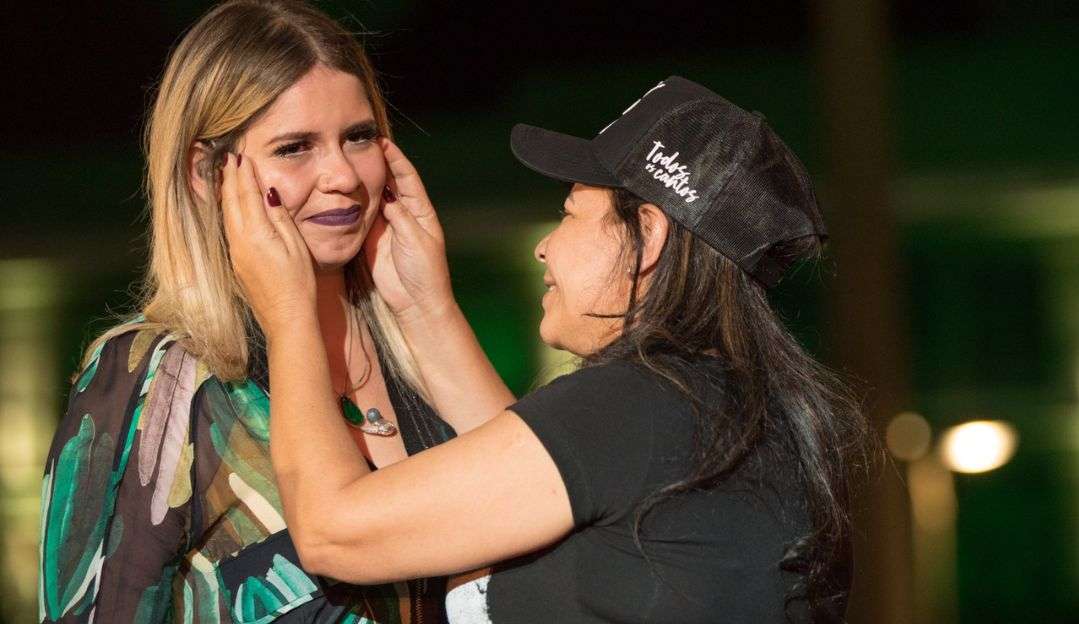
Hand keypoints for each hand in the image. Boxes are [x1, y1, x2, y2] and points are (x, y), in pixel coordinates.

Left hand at [220, 152, 316, 337]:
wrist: (286, 318)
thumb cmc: (298, 283)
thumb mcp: (295, 246)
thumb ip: (280, 217)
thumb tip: (268, 193)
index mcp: (255, 233)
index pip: (247, 194)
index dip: (244, 174)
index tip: (241, 155)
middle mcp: (239, 241)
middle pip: (231, 201)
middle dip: (229, 178)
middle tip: (229, 158)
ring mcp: (234, 253)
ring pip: (226, 215)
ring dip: (225, 193)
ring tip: (225, 175)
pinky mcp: (235, 263)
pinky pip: (228, 228)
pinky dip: (227, 210)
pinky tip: (230, 206)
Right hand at [365, 138, 454, 321]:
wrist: (415, 303)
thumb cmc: (425, 272)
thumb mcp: (416, 240)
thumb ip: (401, 216)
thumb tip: (388, 194)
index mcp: (421, 211)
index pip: (407, 178)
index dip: (396, 159)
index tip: (382, 141)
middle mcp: (404, 214)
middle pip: (389, 183)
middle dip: (377, 163)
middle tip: (360, 144)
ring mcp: (386, 226)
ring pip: (373, 197)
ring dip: (363, 181)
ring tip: (348, 160)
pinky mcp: (371, 239)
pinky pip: (361, 216)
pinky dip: (353, 203)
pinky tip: (341, 189)